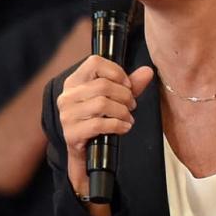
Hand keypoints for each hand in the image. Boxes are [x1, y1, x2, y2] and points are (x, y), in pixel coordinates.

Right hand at [56, 56, 154, 195]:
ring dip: (123, 112)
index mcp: (75, 82)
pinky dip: (117, 125)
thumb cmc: (98, 120)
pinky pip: (99, 124)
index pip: (94, 62)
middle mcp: (68, 96)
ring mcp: (67, 115)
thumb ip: (130, 85)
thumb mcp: (114, 99)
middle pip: (103, 85)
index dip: (116, 71)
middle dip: (125, 96)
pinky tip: (124, 127)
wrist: (85, 152)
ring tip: (128, 117)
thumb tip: (147, 71)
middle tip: (132, 105)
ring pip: (102, 104)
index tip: (127, 85)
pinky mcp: (71, 133)